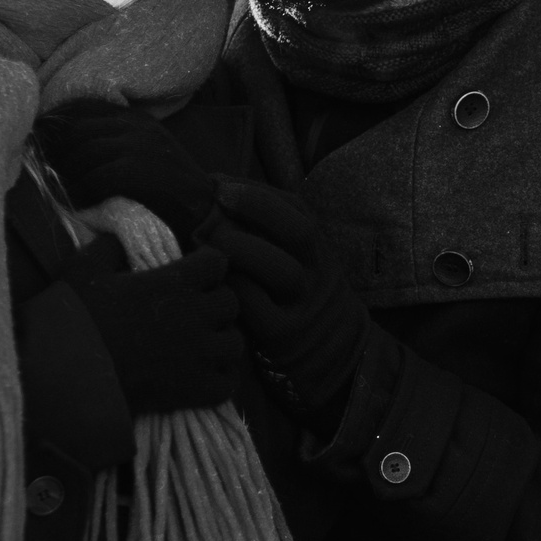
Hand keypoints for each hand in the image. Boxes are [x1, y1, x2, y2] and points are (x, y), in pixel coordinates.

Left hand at [35, 100, 218, 235]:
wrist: (203, 208)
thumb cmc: (167, 186)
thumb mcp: (145, 152)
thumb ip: (116, 142)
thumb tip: (69, 146)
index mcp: (136, 118)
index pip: (86, 108)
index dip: (58, 121)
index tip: (40, 137)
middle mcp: (138, 126)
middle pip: (80, 130)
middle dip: (56, 149)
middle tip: (44, 167)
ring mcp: (141, 147)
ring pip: (87, 152)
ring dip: (68, 173)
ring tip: (60, 188)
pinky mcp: (143, 171)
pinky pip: (100, 176)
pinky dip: (85, 191)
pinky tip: (80, 202)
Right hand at [74, 245, 245, 415]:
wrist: (69, 374)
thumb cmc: (77, 318)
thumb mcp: (84, 268)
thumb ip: (108, 247)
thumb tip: (119, 238)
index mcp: (177, 283)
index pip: (217, 263)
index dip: (206, 264)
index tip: (193, 270)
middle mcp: (197, 316)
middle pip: (230, 302)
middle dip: (214, 302)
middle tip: (194, 309)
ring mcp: (201, 355)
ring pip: (235, 342)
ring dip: (221, 339)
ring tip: (202, 343)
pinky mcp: (197, 390)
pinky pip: (229, 382)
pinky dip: (221, 377)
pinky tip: (205, 374)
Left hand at [201, 180, 370, 414]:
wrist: (334, 355)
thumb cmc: (298, 297)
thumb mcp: (300, 262)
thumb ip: (269, 231)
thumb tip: (215, 188)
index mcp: (319, 249)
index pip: (298, 211)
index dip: (258, 194)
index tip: (219, 185)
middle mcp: (318, 273)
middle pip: (298, 233)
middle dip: (252, 213)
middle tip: (210, 210)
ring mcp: (304, 305)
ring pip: (280, 270)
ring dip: (240, 249)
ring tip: (207, 243)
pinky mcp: (283, 336)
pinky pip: (256, 307)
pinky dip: (232, 288)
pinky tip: (212, 281)